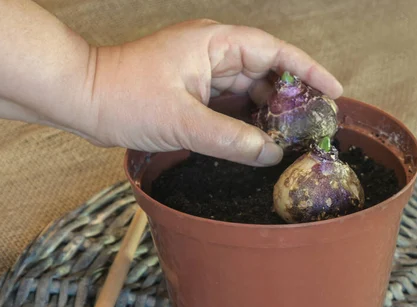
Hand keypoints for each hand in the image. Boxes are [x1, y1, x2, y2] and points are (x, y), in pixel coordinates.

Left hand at [82, 19, 342, 165]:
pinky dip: (245, 123)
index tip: (333, 92)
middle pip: (265, 72)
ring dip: (268, 114)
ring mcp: (201, 75)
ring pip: (247, 92)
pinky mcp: (191, 95)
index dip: (307, 71)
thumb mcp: (184, 122)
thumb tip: (271, 153)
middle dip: (291, 98)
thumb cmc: (126, 98)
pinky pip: (229, 107)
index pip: (274, 52)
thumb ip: (232, 140)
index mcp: (214, 44)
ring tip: (292, 139)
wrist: (83, 100)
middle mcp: (211, 54)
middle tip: (315, 127)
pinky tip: (258, 142)